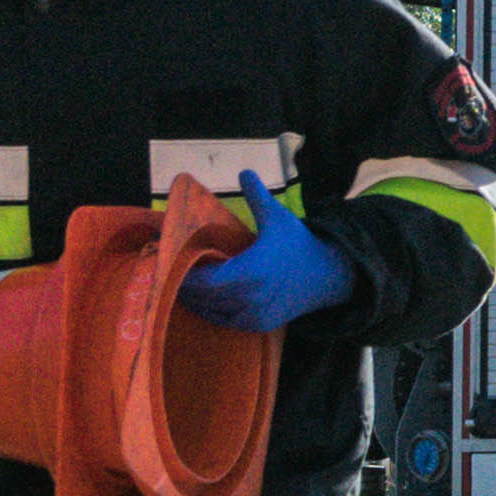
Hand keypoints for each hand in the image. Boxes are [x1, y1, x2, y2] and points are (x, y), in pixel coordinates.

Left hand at [183, 171, 347, 335]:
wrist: (327, 275)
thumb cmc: (298, 244)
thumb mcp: (278, 217)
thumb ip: (257, 195)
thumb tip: (244, 171)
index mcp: (251, 271)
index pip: (205, 281)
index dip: (185, 276)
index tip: (172, 264)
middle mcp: (251, 297)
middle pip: (203, 298)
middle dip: (184, 287)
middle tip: (168, 274)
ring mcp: (254, 314)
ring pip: (211, 312)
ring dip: (195, 301)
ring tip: (181, 286)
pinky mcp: (258, 324)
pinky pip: (224, 321)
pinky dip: (210, 311)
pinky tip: (202, 299)